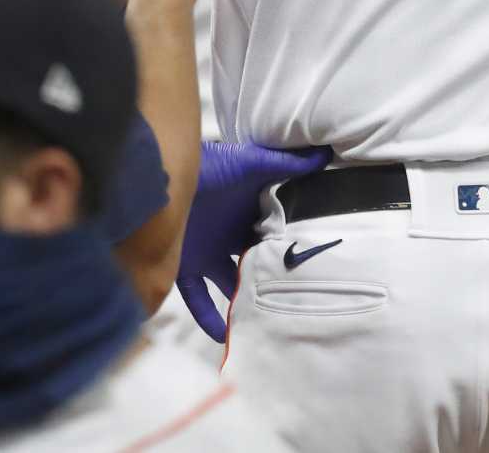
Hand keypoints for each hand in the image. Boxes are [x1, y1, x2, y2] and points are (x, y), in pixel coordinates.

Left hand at [175, 142, 329, 342]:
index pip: (277, 233)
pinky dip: (209, 317)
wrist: (164, 174)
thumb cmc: (210, 165)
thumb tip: (325, 154)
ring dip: (245, 301)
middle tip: (300, 296)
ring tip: (268, 323)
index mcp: (249, 211)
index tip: (318, 261)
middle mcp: (230, 235)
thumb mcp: (253, 162)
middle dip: (274, 276)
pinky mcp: (186, 267)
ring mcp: (208, 253)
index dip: (295, 246)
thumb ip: (289, 164)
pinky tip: (224, 335)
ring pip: (231, 284)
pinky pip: (198, 299)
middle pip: (257, 261)